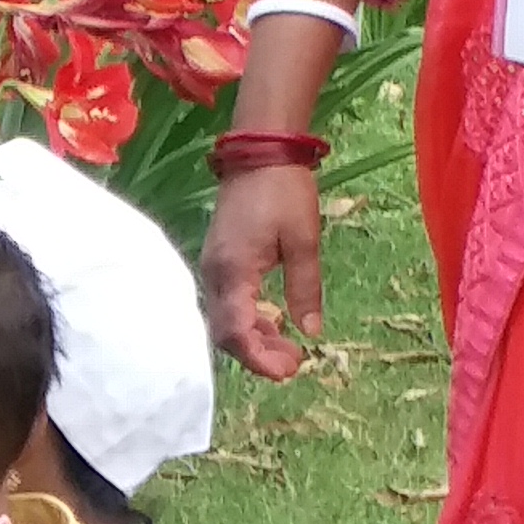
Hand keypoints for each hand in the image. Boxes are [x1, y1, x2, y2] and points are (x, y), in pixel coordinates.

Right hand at [199, 164, 328, 379]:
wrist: (260, 153)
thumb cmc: (284, 192)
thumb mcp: (304, 242)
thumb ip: (305, 289)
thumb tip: (310, 332)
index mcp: (234, 271)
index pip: (236, 331)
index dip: (259, 358)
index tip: (288, 370)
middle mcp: (214, 274)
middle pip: (226, 333)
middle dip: (258, 354)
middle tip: (295, 363)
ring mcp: (213, 268)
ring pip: (225, 321)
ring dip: (254, 339)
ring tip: (289, 349)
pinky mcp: (218, 262)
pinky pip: (226, 304)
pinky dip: (248, 321)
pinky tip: (272, 322)